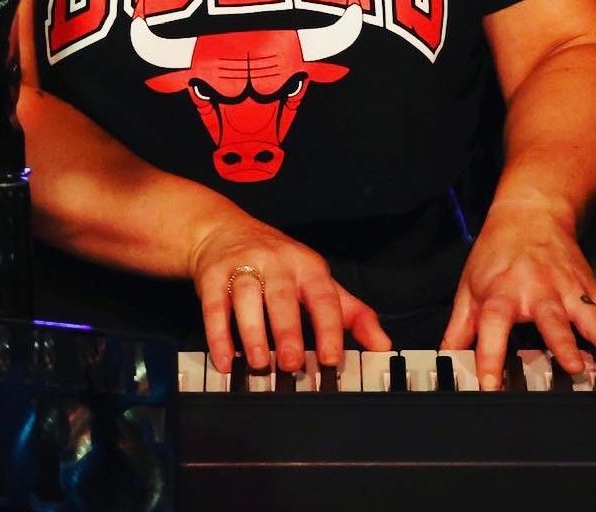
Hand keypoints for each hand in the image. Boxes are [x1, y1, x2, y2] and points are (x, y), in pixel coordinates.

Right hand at [188, 219, 390, 372]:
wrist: (224, 230)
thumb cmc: (277, 262)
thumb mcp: (317, 280)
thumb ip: (350, 313)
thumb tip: (382, 343)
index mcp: (307, 267)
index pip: (323, 296)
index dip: (329, 328)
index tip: (331, 358)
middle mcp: (276, 263)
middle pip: (282, 297)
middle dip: (287, 332)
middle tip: (292, 364)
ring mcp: (242, 266)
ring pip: (247, 298)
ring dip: (252, 333)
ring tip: (259, 363)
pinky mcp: (213, 276)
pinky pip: (215, 306)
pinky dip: (218, 334)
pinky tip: (226, 359)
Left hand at [439, 202, 595, 389]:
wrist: (532, 211)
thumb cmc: (498, 250)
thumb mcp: (470, 285)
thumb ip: (459, 327)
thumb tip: (447, 361)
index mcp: (504, 291)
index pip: (493, 325)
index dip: (489, 356)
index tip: (489, 384)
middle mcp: (540, 292)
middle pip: (552, 318)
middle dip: (564, 343)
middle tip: (576, 367)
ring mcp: (572, 292)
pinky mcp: (593, 293)